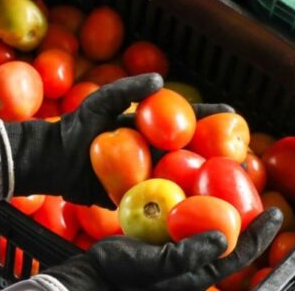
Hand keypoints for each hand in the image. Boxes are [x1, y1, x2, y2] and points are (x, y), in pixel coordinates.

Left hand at [5, 74, 232, 206]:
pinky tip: (201, 213)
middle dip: (218, 153)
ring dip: (206, 184)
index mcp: (149, 125)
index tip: (234, 113)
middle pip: (193, 150)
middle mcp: (152, 150)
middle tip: (242, 157)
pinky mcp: (136, 196)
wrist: (52, 160)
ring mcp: (146, 174)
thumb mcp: (100, 102)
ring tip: (230, 189)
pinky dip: (180, 205)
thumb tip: (160, 80)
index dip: (211, 116)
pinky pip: (161, 200)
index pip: (187, 118)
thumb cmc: (75, 126)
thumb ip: (127, 89)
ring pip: (182, 177)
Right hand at [40, 208, 282, 290]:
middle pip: (229, 237)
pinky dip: (193, 201)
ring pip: (209, 226)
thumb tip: (222, 237)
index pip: (239, 254)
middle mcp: (193, 261)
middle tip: (256, 189)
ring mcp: (178, 250)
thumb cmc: (121, 274)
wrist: (91, 275)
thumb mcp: (155, 265)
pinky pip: (185, 219)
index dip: (260, 234)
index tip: (277, 213)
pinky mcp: (161, 239)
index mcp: (199, 272)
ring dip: (221, 205)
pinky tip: (190, 184)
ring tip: (229, 181)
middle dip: (245, 215)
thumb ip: (188, 255)